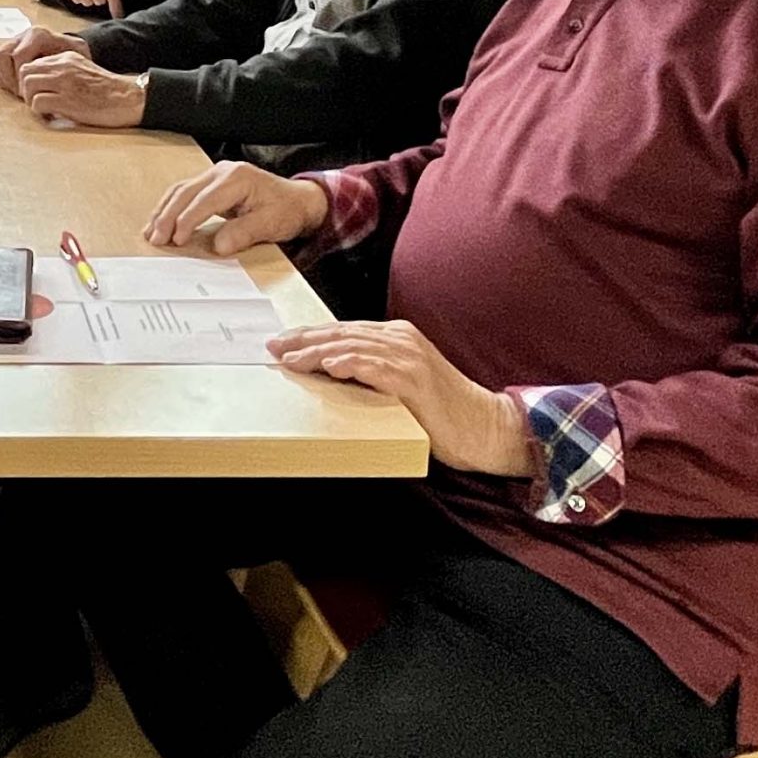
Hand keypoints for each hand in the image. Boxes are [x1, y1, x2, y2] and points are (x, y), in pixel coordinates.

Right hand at [0, 27, 88, 96]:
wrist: (69, 50)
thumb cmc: (74, 56)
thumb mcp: (78, 55)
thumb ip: (70, 61)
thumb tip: (57, 75)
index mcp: (38, 35)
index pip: (19, 56)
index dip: (21, 78)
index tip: (29, 92)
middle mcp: (23, 35)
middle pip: (1, 55)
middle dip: (9, 78)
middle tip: (21, 93)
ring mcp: (13, 41)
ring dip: (3, 77)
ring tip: (16, 90)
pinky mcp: (7, 50)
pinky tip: (12, 85)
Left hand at [15, 52, 145, 128]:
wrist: (127, 99)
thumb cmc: (107, 90)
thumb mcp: (82, 69)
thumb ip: (63, 71)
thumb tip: (41, 82)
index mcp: (66, 57)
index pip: (33, 63)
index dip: (30, 80)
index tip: (38, 92)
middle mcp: (63, 66)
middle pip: (25, 72)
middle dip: (25, 89)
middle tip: (37, 102)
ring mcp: (64, 82)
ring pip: (28, 86)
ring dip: (31, 101)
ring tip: (44, 110)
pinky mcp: (67, 100)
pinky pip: (38, 104)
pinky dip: (40, 113)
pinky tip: (52, 117)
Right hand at [144, 162, 326, 253]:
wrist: (298, 201)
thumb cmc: (287, 210)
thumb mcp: (272, 224)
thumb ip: (245, 233)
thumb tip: (218, 246)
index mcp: (237, 178)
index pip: (204, 200)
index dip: (187, 220)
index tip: (177, 240)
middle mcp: (222, 172)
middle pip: (185, 192)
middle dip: (167, 216)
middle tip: (155, 239)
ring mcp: (214, 175)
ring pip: (180, 190)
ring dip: (163, 211)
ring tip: (151, 232)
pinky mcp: (211, 184)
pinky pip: (184, 192)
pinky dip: (169, 207)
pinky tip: (160, 221)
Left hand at [267, 320, 529, 475]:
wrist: (484, 427)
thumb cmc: (441, 410)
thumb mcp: (401, 381)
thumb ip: (371, 370)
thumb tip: (328, 372)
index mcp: (396, 336)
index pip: (343, 330)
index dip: (308, 335)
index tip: (279, 343)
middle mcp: (401, 340)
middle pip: (342, 334)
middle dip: (304, 340)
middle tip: (273, 348)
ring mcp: (409, 358)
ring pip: (353, 347)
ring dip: (317, 353)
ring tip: (291, 360)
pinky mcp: (415, 380)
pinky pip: (376, 368)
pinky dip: (351, 364)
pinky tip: (330, 367)